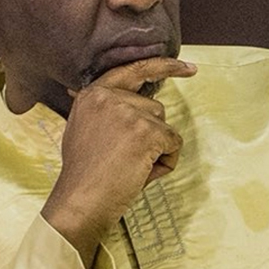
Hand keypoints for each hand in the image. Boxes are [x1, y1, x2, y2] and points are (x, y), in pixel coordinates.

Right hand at [41, 57, 196, 264]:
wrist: (80, 201)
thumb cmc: (83, 175)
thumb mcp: (82, 130)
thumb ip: (101, 111)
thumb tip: (114, 98)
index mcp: (92, 94)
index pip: (132, 70)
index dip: (163, 67)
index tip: (188, 68)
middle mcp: (109, 97)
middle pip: (154, 107)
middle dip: (150, 134)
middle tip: (125, 160)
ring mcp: (128, 113)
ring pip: (164, 126)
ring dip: (156, 149)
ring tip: (130, 167)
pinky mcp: (146, 131)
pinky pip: (174, 143)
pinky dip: (166, 162)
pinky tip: (141, 173)